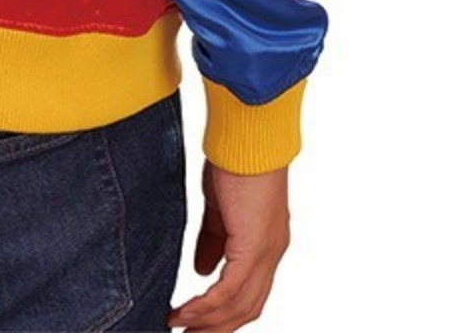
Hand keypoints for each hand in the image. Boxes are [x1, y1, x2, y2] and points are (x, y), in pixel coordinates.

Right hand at [169, 161, 290, 332]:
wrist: (247, 137)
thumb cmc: (235, 160)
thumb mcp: (220, 208)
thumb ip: (213, 240)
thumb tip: (202, 271)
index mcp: (266, 244)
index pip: (249, 292)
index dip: (224, 312)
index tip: (196, 322)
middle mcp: (271, 254)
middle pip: (247, 308)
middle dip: (217, 328)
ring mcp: (266, 253)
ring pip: (240, 305)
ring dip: (208, 322)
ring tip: (178, 327)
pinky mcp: (253, 247)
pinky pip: (229, 290)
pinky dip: (206, 306)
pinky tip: (185, 313)